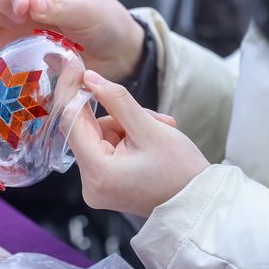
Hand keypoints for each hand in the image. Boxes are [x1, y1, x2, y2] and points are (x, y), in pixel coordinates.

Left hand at [67, 70, 209, 216]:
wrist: (198, 202)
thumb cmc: (181, 170)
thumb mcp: (149, 128)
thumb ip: (116, 100)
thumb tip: (89, 77)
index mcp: (98, 172)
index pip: (71, 122)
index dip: (72, 91)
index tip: (75, 66)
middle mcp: (89, 185)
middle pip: (87, 130)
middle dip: (117, 115)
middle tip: (150, 116)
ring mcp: (95, 187)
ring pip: (98, 136)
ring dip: (125, 126)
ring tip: (159, 130)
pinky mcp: (103, 185)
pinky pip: (105, 149)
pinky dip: (125, 138)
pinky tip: (149, 140)